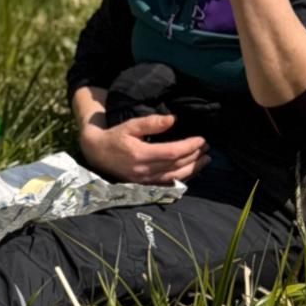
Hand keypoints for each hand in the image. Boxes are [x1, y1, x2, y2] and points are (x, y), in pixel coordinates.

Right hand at [79, 112, 207, 183]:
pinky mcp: (146, 186)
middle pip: (177, 166)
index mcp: (140, 154)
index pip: (172, 153)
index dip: (189, 147)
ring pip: (176, 177)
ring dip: (194, 169)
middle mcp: (144, 170)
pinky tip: (192, 170)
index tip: (201, 140)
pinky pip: (169, 183)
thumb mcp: (130, 125)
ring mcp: (145, 180)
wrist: (98, 153)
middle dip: (195, 156)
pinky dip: (184, 177)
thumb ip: (151, 123)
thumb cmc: (115, 136)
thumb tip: (173, 119)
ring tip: (206, 160)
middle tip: (207, 147)